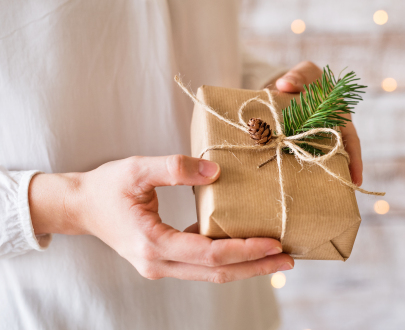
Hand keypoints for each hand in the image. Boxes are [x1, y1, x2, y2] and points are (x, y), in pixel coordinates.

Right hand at [29, 155, 293, 281]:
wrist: (81, 206)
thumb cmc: (107, 187)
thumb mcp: (137, 168)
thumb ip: (175, 167)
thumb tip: (215, 171)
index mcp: (152, 243)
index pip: (209, 253)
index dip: (244, 250)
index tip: (274, 243)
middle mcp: (158, 263)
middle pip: (216, 272)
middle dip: (255, 267)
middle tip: (288, 258)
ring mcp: (161, 266)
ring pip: (211, 273)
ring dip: (245, 266)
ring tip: (276, 257)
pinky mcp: (164, 261)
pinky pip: (201, 265)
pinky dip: (227, 259)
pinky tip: (246, 248)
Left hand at [274, 61, 363, 185]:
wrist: (288, 84)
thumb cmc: (304, 79)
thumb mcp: (304, 74)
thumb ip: (297, 77)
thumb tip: (284, 84)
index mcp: (339, 116)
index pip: (350, 140)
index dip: (354, 159)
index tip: (355, 178)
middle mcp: (330, 131)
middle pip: (335, 155)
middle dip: (336, 174)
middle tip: (334, 194)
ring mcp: (314, 139)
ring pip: (317, 159)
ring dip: (316, 175)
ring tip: (315, 196)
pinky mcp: (297, 144)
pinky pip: (298, 158)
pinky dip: (295, 169)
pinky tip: (290, 183)